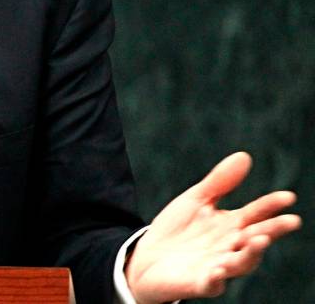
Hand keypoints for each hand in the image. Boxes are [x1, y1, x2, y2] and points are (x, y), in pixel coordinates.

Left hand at [125, 152, 301, 302]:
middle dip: (272, 230)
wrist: (147, 258)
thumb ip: (219, 183)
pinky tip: (217, 270)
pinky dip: (216, 278)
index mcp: (232, 225)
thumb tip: (245, 155)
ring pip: (240, 263)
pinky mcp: (200, 283)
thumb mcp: (196, 201)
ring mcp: (217, 266)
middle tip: (291, 221)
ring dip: (250, 253)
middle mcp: (230, 247)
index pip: (256, 214)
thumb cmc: (178, 229)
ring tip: (259, 240)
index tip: (288, 196)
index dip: (271, 205)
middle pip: (255, 239)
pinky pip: (211, 284)